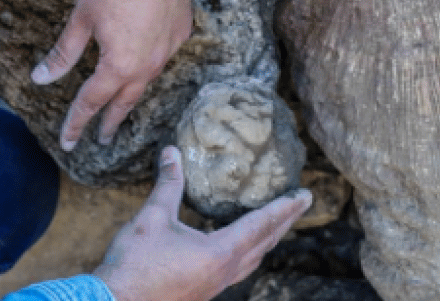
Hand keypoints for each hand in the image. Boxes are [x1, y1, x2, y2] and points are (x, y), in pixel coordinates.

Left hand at [32, 0, 192, 149]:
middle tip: (101, 139)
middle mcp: (147, 65)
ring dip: (130, 97)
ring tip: (120, 108)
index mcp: (119, 65)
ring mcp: (168, 51)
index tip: (68, 140)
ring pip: (146, 82)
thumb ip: (63, 53)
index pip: (92, 103)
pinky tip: (142, 64)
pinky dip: (148, 67)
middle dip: (109, 122)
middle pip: (124, 103)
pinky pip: (162, 58)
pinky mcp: (181, 33)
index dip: (77, 122)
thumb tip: (41, 78)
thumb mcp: (81, 20)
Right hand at [94, 147, 311, 300]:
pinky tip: (239, 248)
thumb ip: (168, 184)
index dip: (283, 207)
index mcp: (219, 253)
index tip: (304, 195)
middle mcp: (224, 272)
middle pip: (265, 243)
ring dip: (269, 239)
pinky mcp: (203, 292)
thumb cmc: (135, 263)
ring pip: (253, 260)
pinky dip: (250, 253)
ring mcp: (215, 285)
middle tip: (302, 202)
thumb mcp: (152, 217)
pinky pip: (238, 270)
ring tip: (278, 224)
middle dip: (285, 221)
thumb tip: (172, 151)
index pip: (261, 224)